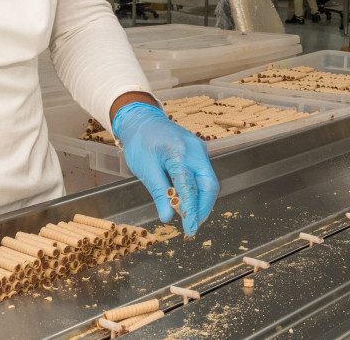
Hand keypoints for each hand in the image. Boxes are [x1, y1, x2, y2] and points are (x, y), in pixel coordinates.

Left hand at [112, 103, 219, 235]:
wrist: (142, 120)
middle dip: (203, 207)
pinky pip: (204, 174)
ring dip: (202, 200)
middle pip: (209, 185)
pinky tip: (189, 200)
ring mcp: (200, 149)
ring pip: (209, 181)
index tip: (190, 229)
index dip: (192, 211)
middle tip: (193, 225)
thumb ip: (160, 193)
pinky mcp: (199, 152)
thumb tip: (168, 217)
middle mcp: (195, 150)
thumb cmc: (140, 142)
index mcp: (180, 153)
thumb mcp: (145, 169)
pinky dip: (199, 190)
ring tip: (191, 216)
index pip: (190, 188)